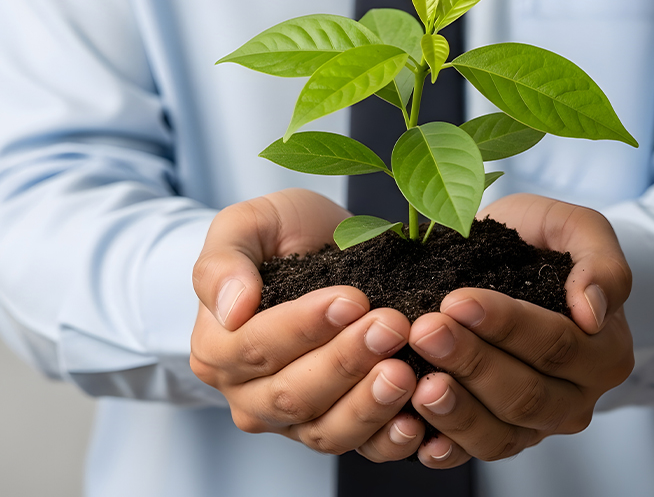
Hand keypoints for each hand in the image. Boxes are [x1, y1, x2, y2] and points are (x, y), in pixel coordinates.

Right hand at [190, 188, 425, 460]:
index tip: (352, 300)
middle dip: (346, 362)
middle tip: (391, 327)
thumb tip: (231, 309)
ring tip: (405, 372)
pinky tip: (416, 421)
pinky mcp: (338, 428)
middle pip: (293, 393)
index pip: (256, 347)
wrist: (324, 246)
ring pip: (326, 429)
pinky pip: (361, 447)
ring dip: (369, 404)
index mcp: (218, 348)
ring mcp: (293, 420)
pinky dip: (389, 440)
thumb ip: (224, 262)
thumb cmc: (283, 234)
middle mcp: (249, 394)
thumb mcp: (249, 225)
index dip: (305, 327)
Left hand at [407, 193, 633, 466]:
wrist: (514, 261)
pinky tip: (417, 432)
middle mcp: (576, 397)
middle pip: (525, 394)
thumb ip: (601, 263)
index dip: (507, 325)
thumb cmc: (542, 242)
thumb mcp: (577, 229)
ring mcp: (537, 425)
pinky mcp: (500, 437)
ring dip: (456, 410)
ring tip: (419, 383)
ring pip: (500, 433)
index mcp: (605, 351)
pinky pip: (474, 453)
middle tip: (425, 332)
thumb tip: (593, 313)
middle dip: (472, 364)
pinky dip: (445, 449)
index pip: (557, 344)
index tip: (458, 300)